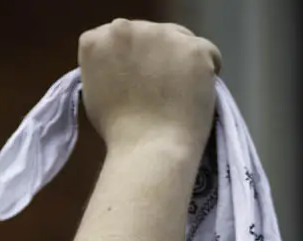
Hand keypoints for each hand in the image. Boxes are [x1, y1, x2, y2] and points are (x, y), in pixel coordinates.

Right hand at [78, 19, 220, 155]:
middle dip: (158, 56)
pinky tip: (198, 93)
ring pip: (179, 39)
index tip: (139, 83)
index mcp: (95, 40)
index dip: (134, 60)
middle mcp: (124, 28)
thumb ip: (107, 68)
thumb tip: (123, 65)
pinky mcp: (194, 48)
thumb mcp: (94, 93)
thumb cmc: (119, 133)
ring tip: (181, 94)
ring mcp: (161, 35)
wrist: (149, 149)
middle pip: (150, 34)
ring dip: (182, 60)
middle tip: (164, 90)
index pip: (121, 38)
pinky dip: (208, 71)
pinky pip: (207, 52)